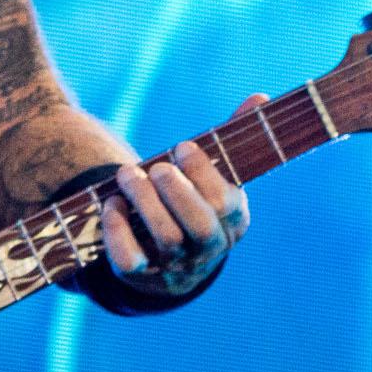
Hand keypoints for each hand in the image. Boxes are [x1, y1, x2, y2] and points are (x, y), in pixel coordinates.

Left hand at [97, 104, 258, 298]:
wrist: (174, 264)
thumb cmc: (196, 204)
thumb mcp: (216, 176)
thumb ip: (231, 140)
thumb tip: (260, 97)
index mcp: (233, 221)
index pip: (225, 203)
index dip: (202, 173)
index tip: (181, 147)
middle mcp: (208, 247)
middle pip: (199, 226)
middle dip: (176, 192)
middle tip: (157, 168)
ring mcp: (176, 264)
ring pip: (166, 240)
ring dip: (144, 202)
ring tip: (127, 174)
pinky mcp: (142, 275)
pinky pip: (130, 260)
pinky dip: (118, 231)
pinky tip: (111, 204)